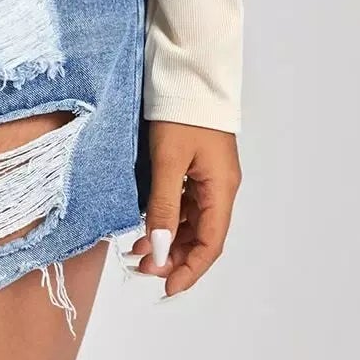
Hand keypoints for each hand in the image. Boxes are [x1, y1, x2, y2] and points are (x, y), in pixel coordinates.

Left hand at [125, 120, 241, 298]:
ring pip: (190, 220)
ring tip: (137, 250)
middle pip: (201, 235)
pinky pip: (183, 201)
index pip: (211, 244)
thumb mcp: (168, 161)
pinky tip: (145, 223)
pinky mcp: (195, 164)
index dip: (190, 270)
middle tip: (142, 267)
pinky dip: (166, 216)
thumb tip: (161, 249)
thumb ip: (164, 206)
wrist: (187, 71)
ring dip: (168, 238)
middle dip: (174, 257)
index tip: (167, 288)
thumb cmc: (181, 112)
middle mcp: (219, 187)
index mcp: (221, 189)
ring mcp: (208, 175)